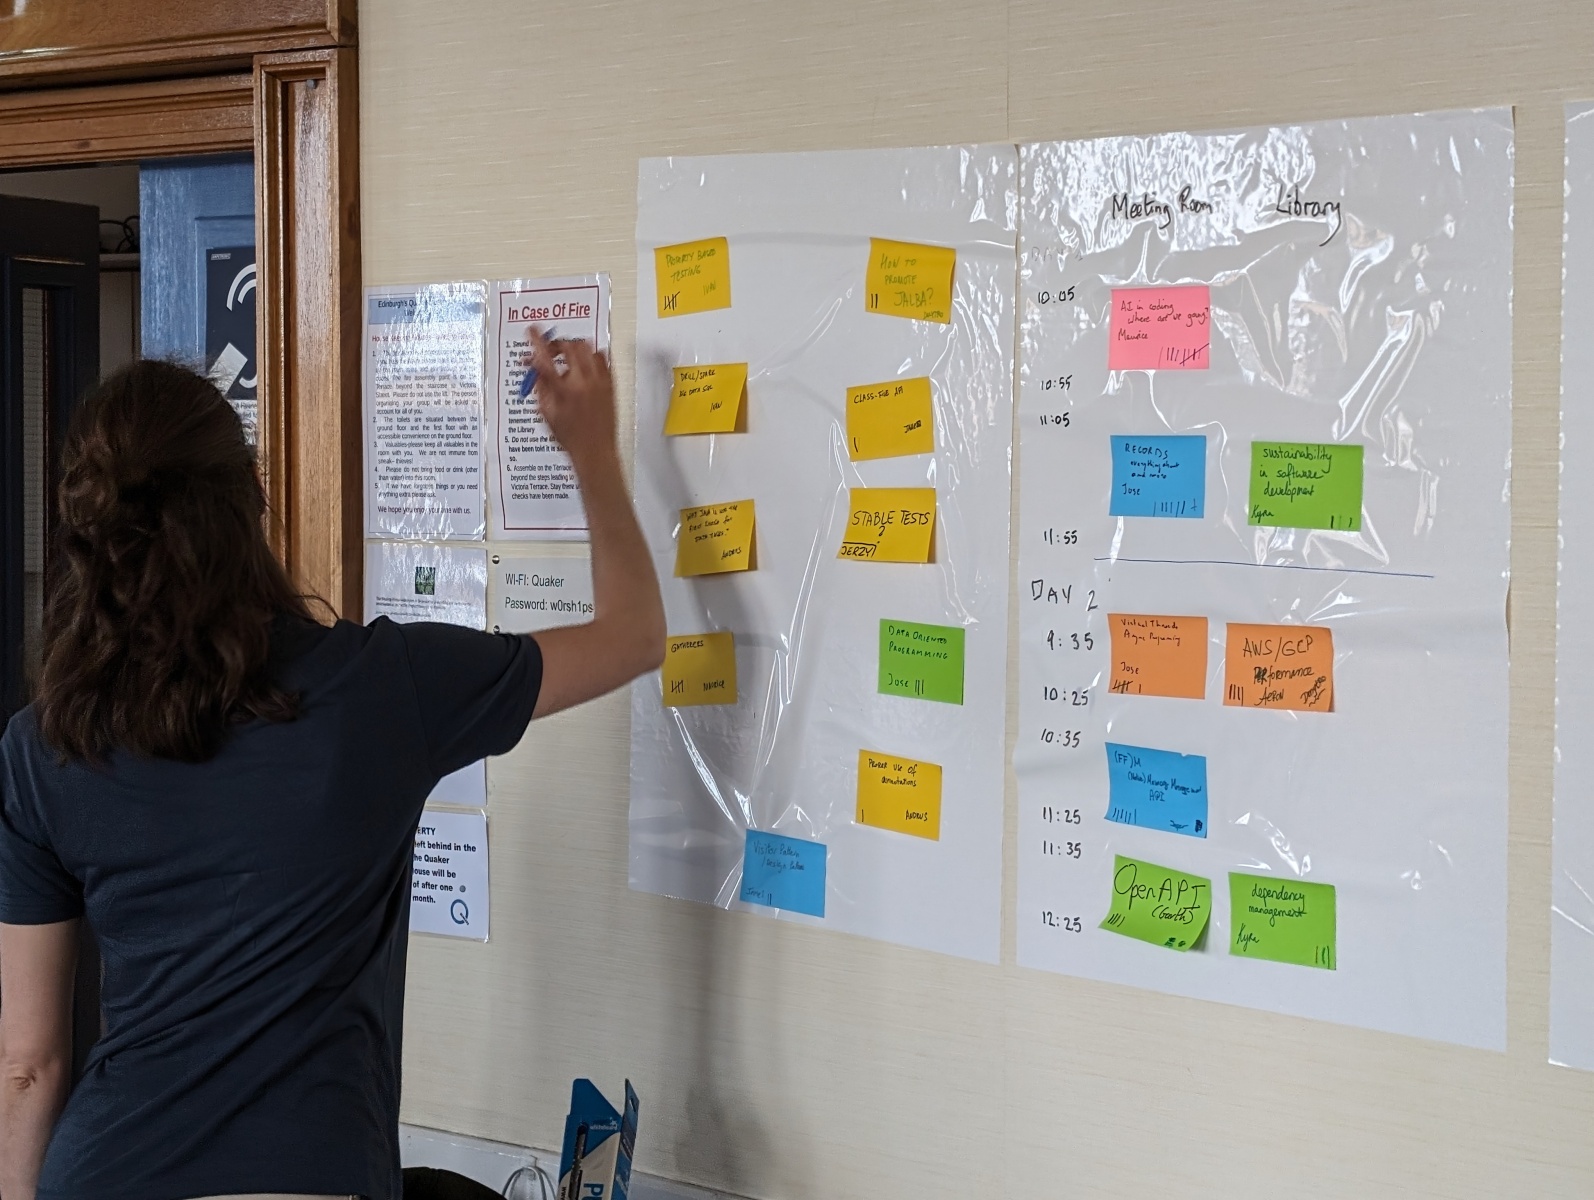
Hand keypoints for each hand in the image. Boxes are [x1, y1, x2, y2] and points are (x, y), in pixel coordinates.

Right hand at [529, 328, 616, 466]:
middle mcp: (582, 382)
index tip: (531, 330)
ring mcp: (599, 381)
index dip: (536, 341)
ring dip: (576, 347)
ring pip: (588, 348)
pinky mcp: (611, 384)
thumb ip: (541, 388)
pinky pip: (604, 358)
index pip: (545, 359)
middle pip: (569, 347)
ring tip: (569, 356)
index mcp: (563, 391)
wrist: (596, 451)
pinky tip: (586, 363)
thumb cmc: (570, 438)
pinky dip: (593, 355)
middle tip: (551, 349)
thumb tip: (536, 369)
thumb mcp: (547, 414)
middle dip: (557, 343)